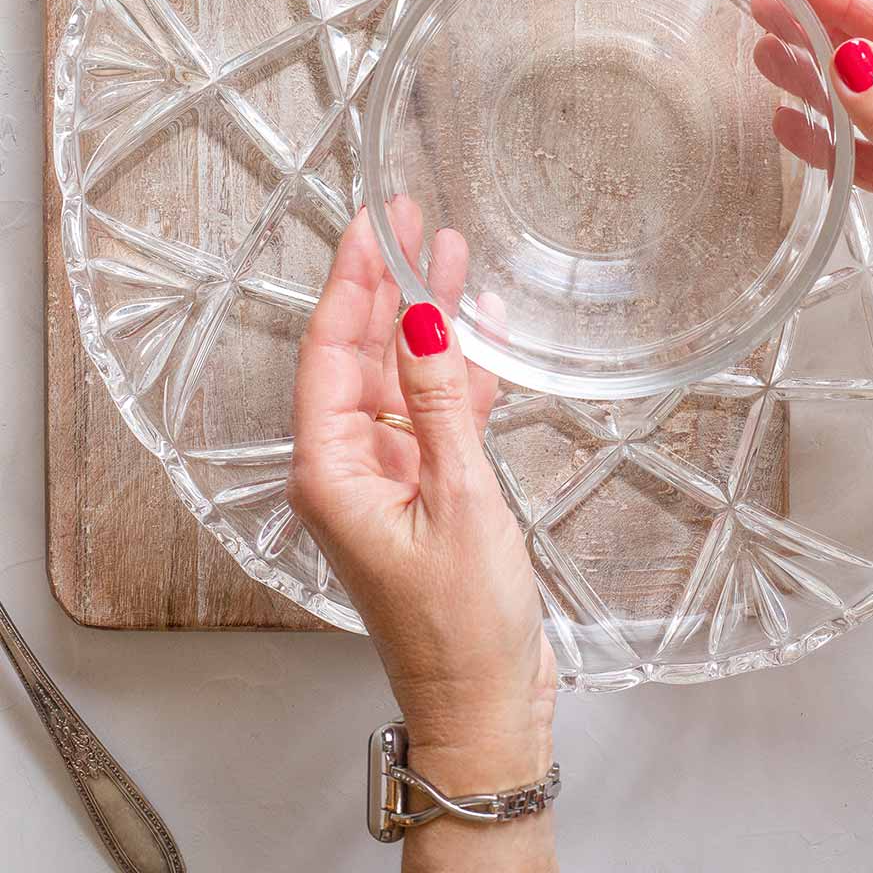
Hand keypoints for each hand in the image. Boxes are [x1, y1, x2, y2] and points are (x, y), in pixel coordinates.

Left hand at [288, 203, 556, 780]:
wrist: (487, 710)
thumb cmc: (462, 628)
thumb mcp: (457, 500)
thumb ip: (438, 403)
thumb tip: (422, 318)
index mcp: (332, 470)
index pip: (330, 350)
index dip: (352, 279)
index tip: (373, 223)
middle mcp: (349, 467)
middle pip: (360, 353)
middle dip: (386, 283)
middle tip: (409, 216)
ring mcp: (387, 478)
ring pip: (399, 377)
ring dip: (426, 319)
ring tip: (450, 252)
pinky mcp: (426, 493)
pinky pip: (433, 413)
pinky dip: (456, 372)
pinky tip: (480, 330)